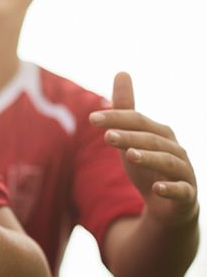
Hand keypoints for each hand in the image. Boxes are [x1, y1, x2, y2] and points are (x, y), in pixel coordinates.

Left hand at [90, 72, 198, 226]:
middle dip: (129, 136)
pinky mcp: (186, 194)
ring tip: (129, 155)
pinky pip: (181, 190)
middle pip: (152, 139)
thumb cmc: (147, 165)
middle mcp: (175, 149)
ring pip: (167, 162)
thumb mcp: (131, 136)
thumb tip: (122, 71)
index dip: (116, 118)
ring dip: (149, 158)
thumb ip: (126, 108)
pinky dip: (170, 188)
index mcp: (160, 133)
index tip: (91, 118)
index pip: (138, 121)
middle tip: (106, 136)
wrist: (168, 205)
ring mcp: (183, 171)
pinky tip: (156, 189)